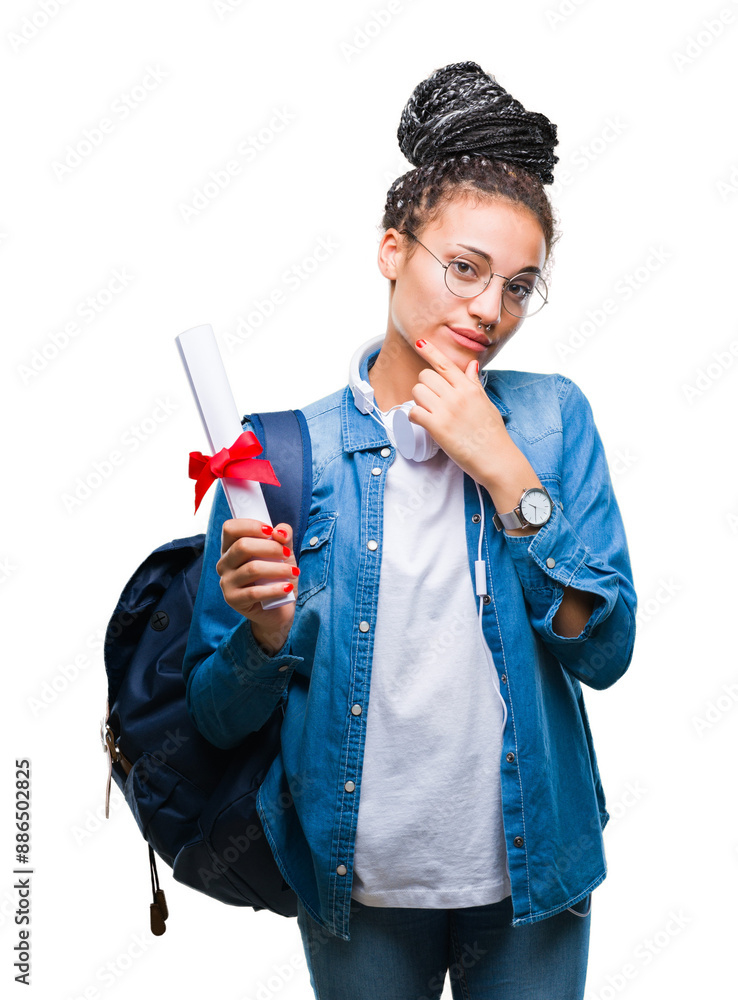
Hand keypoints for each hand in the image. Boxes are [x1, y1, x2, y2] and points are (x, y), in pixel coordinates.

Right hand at [217, 518, 297, 653]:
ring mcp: (226, 582)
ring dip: (277, 569)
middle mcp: (224, 563)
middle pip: (242, 546)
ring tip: (294, 572)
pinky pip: (254, 592)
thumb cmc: (277, 577)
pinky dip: (274, 589)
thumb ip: (283, 537)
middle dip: (270, 547)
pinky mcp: (233, 600)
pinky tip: (287, 587)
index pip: (230, 528)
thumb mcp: (283, 554)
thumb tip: (280, 531)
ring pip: (251, 569)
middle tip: (287, 553)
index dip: (250, 525)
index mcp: (231, 548)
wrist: (278, 609)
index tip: (270, 531)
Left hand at [410, 339, 511, 484]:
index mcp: (469, 388)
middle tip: (432, 401)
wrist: (497, 459)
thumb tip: (471, 365)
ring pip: (417, 391)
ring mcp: (446, 410)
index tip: (419, 341)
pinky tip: (422, 423)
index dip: (430, 351)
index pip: (444, 363)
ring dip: (418, 401)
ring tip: (429, 412)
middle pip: (425, 376)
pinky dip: (414, 417)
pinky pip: (414, 412)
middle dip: (425, 386)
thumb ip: (474, 383)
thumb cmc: (493, 434)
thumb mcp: (486, 403)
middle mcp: (457, 395)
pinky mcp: (437, 427)